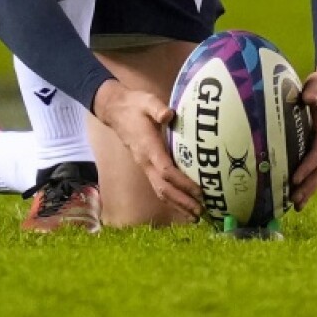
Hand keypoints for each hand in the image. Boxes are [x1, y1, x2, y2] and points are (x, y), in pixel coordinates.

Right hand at [91, 80, 203, 219]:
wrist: (115, 110)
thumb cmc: (134, 105)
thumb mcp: (147, 101)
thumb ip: (157, 108)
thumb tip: (169, 114)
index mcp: (148, 147)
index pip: (166, 170)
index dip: (182, 183)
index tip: (199, 191)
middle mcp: (145, 161)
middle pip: (164, 188)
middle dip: (182, 201)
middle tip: (201, 212)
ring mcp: (144, 166)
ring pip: (160, 191)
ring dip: (177, 204)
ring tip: (195, 215)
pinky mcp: (146, 167)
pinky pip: (158, 187)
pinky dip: (171, 198)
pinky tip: (183, 205)